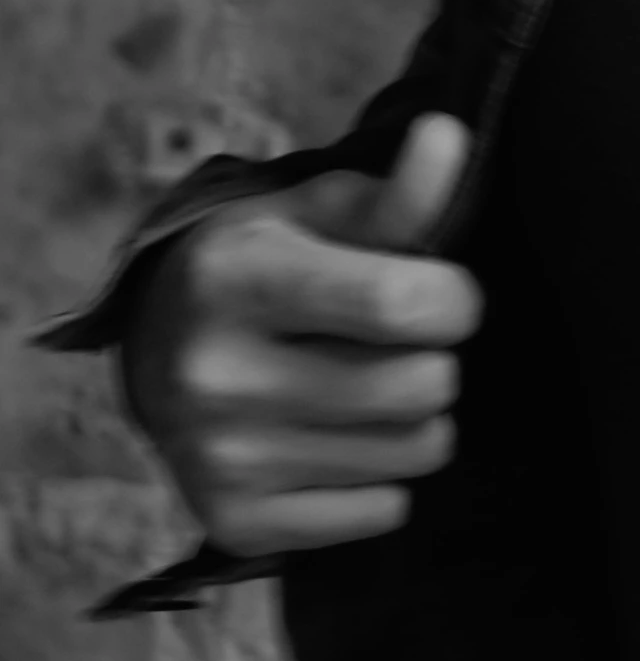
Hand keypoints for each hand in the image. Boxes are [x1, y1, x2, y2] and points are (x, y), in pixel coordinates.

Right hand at [121, 112, 484, 557]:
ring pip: (417, 453)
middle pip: (424, 387)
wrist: (163, 352)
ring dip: (415, 420)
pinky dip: (382, 480)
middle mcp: (213, 374)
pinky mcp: (235, 523)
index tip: (439, 291)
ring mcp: (219, 458)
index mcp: (233, 279)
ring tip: (363, 388)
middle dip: (434, 359)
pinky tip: (335, 440)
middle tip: (393, 344)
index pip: (403, 305)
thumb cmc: (267, 267)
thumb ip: (396, 194)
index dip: (455, 298)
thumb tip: (450, 137)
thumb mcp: (317, 214)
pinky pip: (387, 512)